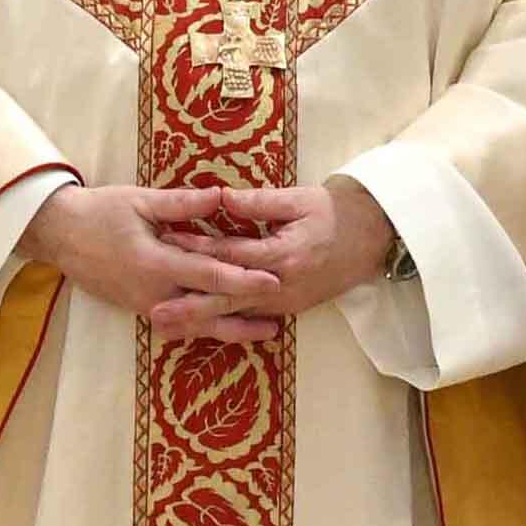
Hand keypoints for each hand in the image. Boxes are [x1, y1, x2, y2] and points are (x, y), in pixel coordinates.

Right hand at [15, 182, 266, 330]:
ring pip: (196, 325)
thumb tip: (220, 196)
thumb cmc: (100, 212)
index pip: (209, 276)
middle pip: (208, 311)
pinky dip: (206, 327)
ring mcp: (147, 306)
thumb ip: (182, 204)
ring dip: (231, 329)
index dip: (243, 280)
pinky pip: (181, 324)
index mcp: (156, 263)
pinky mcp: (142, 310)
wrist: (60, 235)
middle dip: (245, 316)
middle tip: (280, 318)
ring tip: (265, 332)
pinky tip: (228, 328)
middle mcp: (154, 293)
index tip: (273, 280)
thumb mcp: (140, 201)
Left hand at [143, 181, 401, 343]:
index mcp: (282, 255)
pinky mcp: (287, 309)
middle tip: (155, 313)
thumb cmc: (333, 213)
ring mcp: (284, 302)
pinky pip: (249, 319)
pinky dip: (223, 324)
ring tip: (167, 327)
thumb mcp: (300, 199)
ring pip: (235, 315)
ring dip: (201, 321)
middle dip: (190, 306)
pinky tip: (198, 328)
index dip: (196, 250)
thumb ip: (259, 202)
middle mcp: (280, 286)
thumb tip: (222, 197)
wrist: (370, 238)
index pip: (230, 255)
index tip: (165, 243)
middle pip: (227, 298)